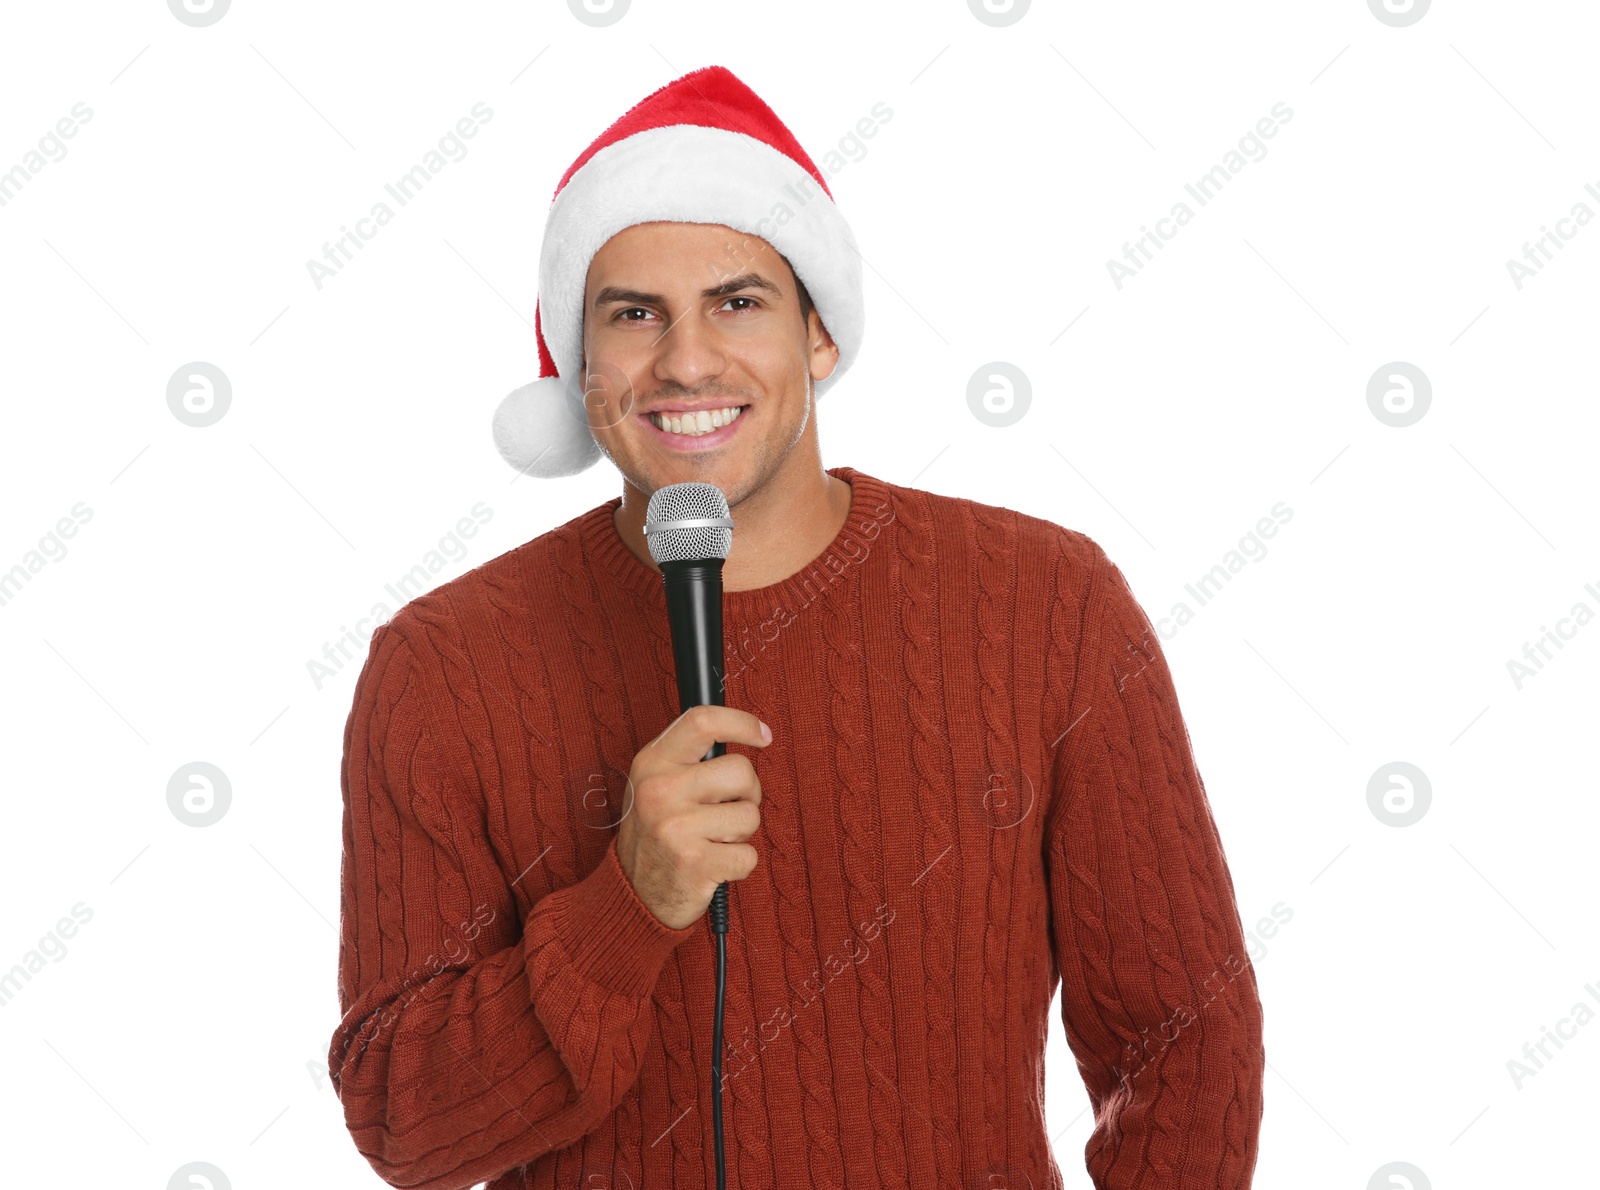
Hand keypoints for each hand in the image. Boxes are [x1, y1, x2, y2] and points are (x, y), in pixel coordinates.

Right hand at [615, 705, 770, 930]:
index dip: (741, 722)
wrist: (632, 894)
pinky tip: (714, 865)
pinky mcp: (695, 863)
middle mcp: (660, 791)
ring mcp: (676, 828)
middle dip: (747, 793)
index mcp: (652, 763)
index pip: (702, 721)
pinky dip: (740, 863)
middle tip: (727, 810)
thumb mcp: (655, 784)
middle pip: (741, 771)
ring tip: (713, 840)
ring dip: (741, 832)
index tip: (763, 735)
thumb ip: (689, 757)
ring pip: (750, 815)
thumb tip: (747, 732)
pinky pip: (749, 855)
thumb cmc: (656, 833)